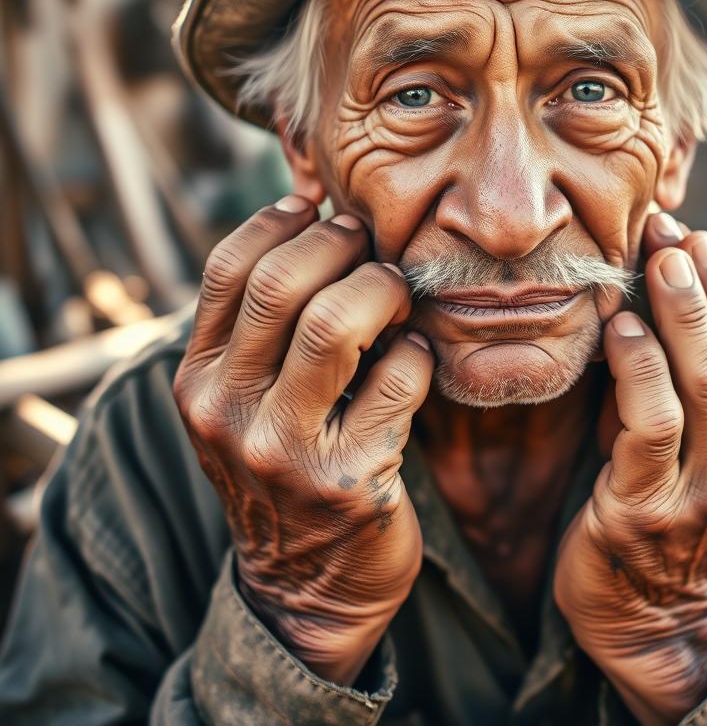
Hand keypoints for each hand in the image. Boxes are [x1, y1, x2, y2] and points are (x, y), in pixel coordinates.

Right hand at [173, 196, 433, 683]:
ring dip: (382, 290)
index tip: (320, 208)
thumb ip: (262, 325)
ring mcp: (284, 451)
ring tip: (397, 295)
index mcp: (198, 379)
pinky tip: (418, 354)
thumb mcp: (247, 399)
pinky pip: (399, 380)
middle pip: (282, 284)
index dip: (281, 222)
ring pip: (337, 323)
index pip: (228, 269)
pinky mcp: (349, 482)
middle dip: (341, 245)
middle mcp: (227, 412)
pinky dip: (419, 351)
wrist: (305, 587)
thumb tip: (313, 216)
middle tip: (371, 245)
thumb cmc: (286, 466)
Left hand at [554, 213, 706, 724]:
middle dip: (701, 280)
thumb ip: (684, 381)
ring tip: (657, 259)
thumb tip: (655, 296)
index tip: (691, 232)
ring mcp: (706, 485)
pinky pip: (649, 421)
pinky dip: (637, 366)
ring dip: (679, 312)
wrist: (652, 618)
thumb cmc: (661, 508)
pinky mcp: (649, 506)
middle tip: (669, 226)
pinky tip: (620, 326)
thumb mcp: (687, 440)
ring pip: (699, 379)